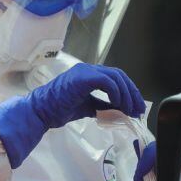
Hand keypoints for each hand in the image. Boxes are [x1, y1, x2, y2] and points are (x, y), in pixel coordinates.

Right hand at [29, 63, 145, 128]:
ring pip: (115, 77)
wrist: (42, 111)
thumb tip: (120, 110)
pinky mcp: (84, 77)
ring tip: (129, 109)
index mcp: (89, 75)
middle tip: (139, 109)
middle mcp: (89, 69)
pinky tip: (117, 104)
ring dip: (126, 94)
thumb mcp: (88, 108)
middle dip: (132, 93)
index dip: (129, 92)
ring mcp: (86, 71)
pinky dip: (116, 92)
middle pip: (119, 75)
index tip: (136, 108)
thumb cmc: (59, 109)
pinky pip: (107, 81)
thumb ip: (103, 105)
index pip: (115, 78)